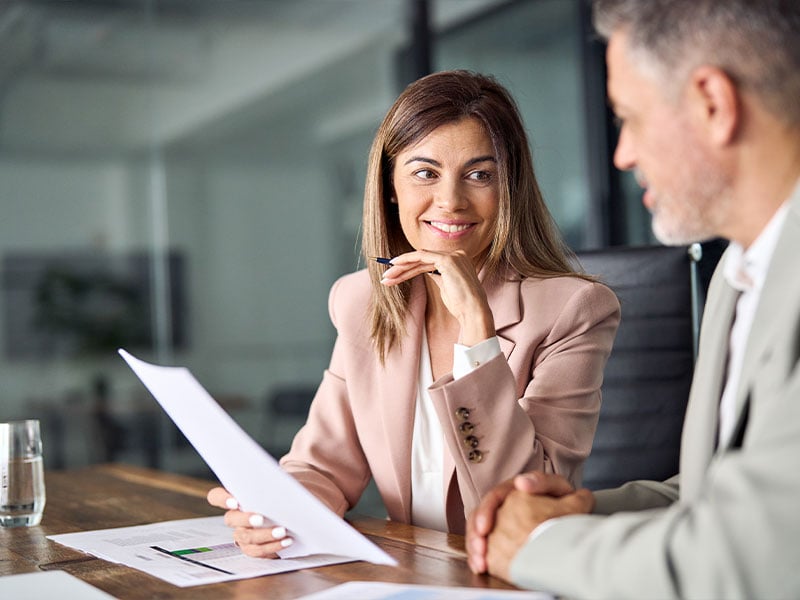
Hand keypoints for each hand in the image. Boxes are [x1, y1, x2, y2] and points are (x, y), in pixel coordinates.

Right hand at [207, 487, 293, 557]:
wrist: (295, 508)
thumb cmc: (285, 491)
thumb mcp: (283, 482)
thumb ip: (278, 482)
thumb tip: (284, 486)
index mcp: (238, 496)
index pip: (217, 496)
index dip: (222, 499)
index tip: (235, 502)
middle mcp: (236, 516)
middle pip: (231, 519)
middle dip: (246, 519)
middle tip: (261, 519)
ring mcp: (242, 533)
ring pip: (245, 537)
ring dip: (264, 535)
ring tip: (282, 531)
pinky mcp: (253, 547)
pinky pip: (257, 551)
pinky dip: (273, 546)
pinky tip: (286, 541)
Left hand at [380, 250, 494, 344]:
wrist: (472, 312)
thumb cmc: (461, 305)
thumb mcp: (447, 287)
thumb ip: (438, 276)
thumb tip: (426, 271)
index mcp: (457, 260)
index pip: (428, 262)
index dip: (410, 268)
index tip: (394, 275)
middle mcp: (457, 255)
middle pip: (422, 260)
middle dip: (402, 268)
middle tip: (386, 276)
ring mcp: (453, 256)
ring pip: (419, 258)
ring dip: (401, 268)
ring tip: (387, 277)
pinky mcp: (447, 260)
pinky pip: (421, 256)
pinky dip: (407, 260)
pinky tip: (395, 265)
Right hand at [466, 472, 588, 574]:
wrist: (570, 521)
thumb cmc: (564, 503)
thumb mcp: (556, 487)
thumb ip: (541, 481)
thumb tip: (521, 482)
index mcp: (511, 491)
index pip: (492, 498)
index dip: (485, 512)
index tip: (485, 529)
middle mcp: (500, 507)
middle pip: (478, 518)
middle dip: (475, 535)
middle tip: (480, 550)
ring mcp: (498, 524)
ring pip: (477, 534)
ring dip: (474, 549)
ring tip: (480, 564)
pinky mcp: (498, 541)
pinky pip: (484, 549)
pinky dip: (479, 558)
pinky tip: (480, 568)